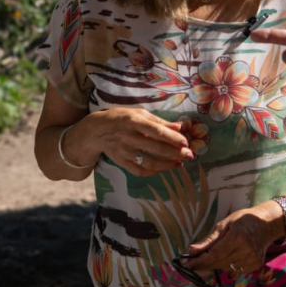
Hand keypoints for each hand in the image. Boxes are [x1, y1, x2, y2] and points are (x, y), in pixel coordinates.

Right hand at [66, 107, 193, 176]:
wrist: (96, 130)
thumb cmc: (121, 118)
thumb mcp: (138, 114)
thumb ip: (159, 121)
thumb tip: (180, 126)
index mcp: (133, 121)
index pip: (156, 131)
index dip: (172, 137)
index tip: (185, 142)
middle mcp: (128, 137)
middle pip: (155, 148)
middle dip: (174, 153)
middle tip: (189, 155)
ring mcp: (124, 151)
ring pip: (149, 162)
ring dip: (166, 164)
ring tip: (179, 163)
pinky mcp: (121, 162)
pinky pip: (139, 171)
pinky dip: (153, 172)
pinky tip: (163, 169)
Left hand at [182, 204, 279, 271]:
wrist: (266, 224)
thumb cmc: (243, 220)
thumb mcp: (224, 225)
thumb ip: (209, 240)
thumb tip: (191, 250)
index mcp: (238, 237)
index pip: (215, 254)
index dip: (201, 261)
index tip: (189, 264)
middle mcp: (247, 249)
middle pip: (220, 263)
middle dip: (205, 264)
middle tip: (194, 263)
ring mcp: (253, 258)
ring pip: (227, 268)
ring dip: (216, 265)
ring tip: (210, 258)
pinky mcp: (256, 264)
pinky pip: (236, 270)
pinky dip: (227, 266)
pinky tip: (225, 258)